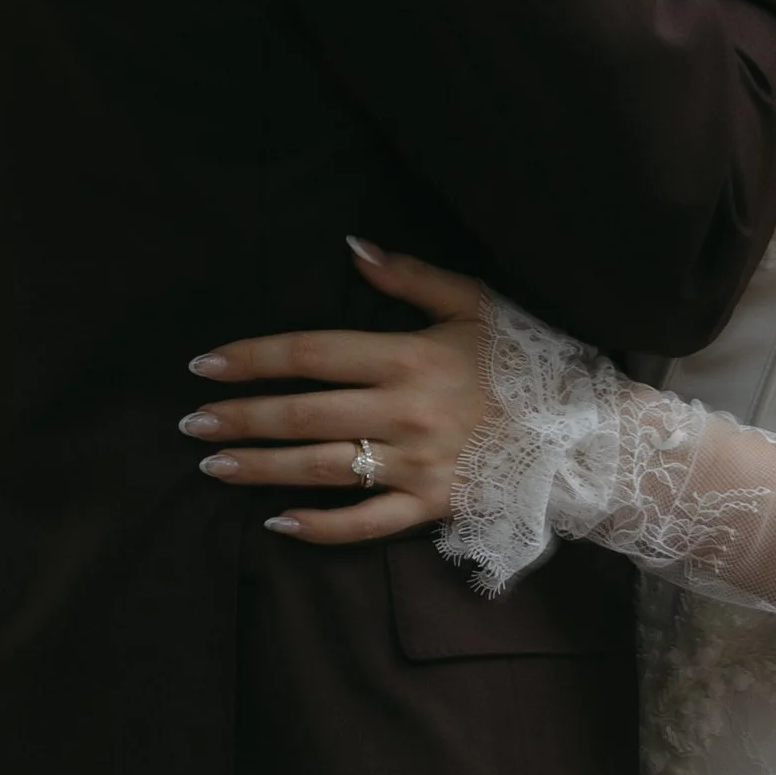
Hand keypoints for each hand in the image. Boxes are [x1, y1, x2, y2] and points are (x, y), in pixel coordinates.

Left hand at [181, 242, 496, 544]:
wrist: (585, 433)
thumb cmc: (527, 362)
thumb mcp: (476, 303)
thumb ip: (410, 277)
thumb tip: (351, 246)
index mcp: (408, 357)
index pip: (311, 353)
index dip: (253, 357)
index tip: (205, 364)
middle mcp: (403, 412)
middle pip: (302, 414)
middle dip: (240, 417)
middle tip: (191, 423)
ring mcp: (415, 465)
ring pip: (320, 468)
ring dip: (259, 468)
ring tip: (213, 466)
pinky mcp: (430, 508)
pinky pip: (365, 525)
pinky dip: (319, 527)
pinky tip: (276, 524)